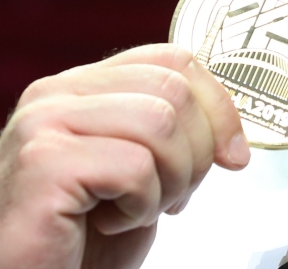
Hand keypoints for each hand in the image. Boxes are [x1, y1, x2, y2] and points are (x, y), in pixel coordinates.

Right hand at [0, 45, 249, 268]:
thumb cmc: (80, 238)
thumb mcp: (138, 169)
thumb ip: (170, 130)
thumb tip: (230, 129)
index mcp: (82, 86)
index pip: (173, 59)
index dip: (217, 105)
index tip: (233, 153)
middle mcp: (56, 94)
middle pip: (174, 89)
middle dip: (198, 152)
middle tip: (176, 196)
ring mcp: (44, 124)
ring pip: (160, 122)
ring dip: (171, 180)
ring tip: (140, 209)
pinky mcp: (44, 163)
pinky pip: (135, 167)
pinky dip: (141, 206)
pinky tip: (111, 223)